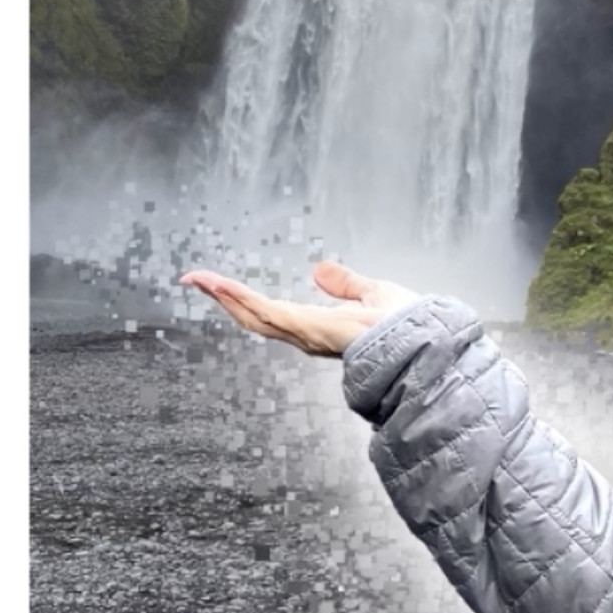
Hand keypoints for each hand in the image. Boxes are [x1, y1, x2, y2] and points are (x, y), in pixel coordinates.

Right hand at [178, 260, 421, 357]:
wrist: (417, 341)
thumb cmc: (404, 327)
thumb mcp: (372, 293)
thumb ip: (346, 284)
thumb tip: (320, 271)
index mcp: (318, 328)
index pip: (274, 314)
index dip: (248, 302)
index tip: (225, 288)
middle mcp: (304, 335)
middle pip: (253, 317)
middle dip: (224, 299)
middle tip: (195, 280)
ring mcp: (301, 332)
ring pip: (252, 315)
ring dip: (222, 296)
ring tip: (196, 279)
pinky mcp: (302, 326)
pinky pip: (263, 310)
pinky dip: (237, 296)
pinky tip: (216, 285)